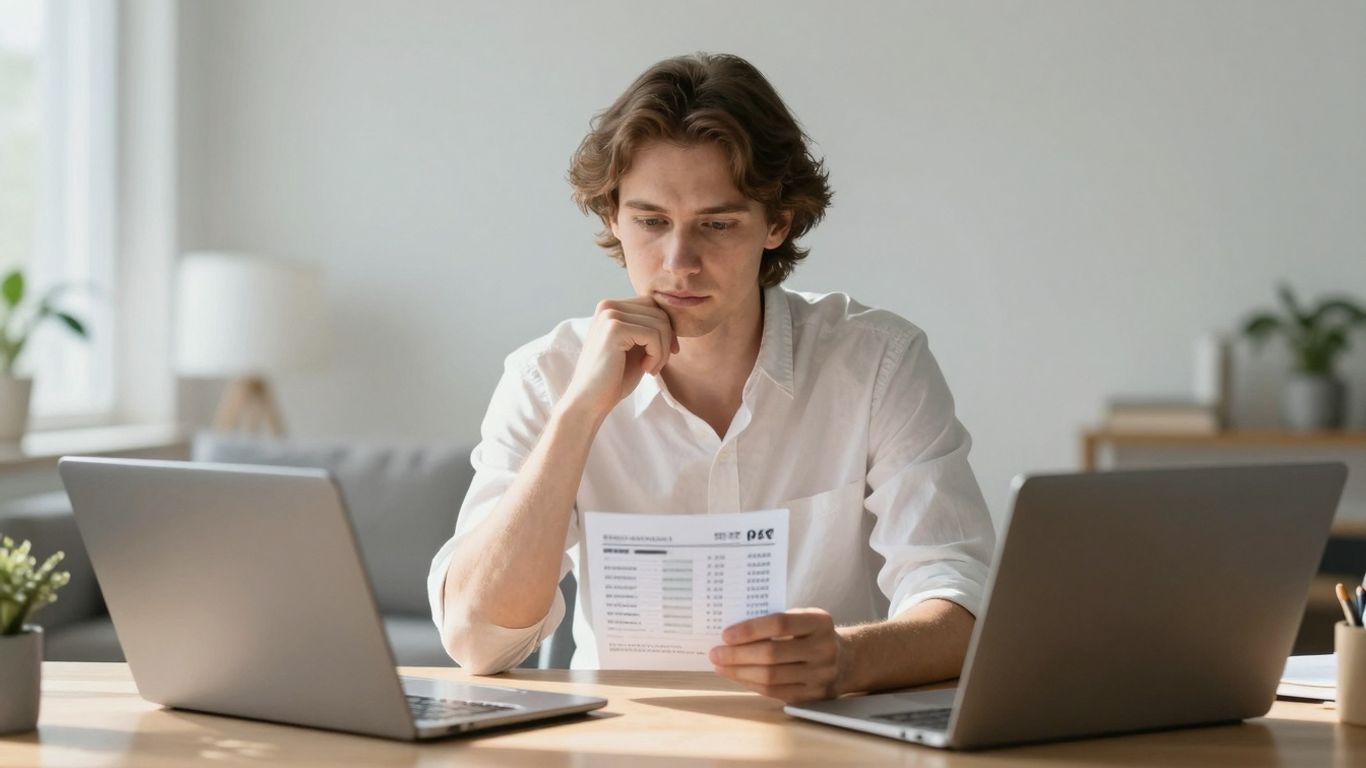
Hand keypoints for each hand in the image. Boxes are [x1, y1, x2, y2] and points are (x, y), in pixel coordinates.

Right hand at [561, 297, 678, 420]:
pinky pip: (653, 335)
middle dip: (667, 341)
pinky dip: (657, 355)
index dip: (667, 330)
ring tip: (650, 369)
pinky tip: (646, 369)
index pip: (654, 306)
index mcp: (611, 307)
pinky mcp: (614, 328)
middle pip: (659, 313)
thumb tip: (677, 317)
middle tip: (656, 365)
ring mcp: (609, 315)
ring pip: (660, 324)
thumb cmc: (614, 377)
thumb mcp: (636, 347)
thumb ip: (649, 328)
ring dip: (662, 351)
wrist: (590, 401)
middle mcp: (608, 306)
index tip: (667, 353)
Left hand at [709, 608, 846, 703]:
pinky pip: (776, 692)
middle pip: (772, 654)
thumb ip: (774, 622)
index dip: (750, 629)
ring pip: (771, 676)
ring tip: (721, 666)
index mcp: (820, 622)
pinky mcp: (814, 696)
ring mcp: (821, 675)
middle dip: (738, 655)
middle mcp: (824, 649)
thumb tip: (733, 634)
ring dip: (740, 672)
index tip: (726, 635)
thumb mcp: (803, 618)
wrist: (847, 659)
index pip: (779, 624)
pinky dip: (752, 684)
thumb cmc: (811, 634)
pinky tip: (738, 676)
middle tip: (716, 653)